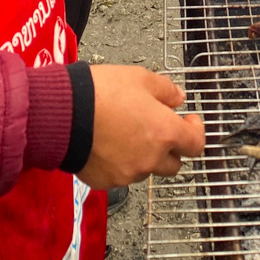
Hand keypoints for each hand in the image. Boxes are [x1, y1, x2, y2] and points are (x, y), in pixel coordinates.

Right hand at [79, 65, 204, 189]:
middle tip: (156, 129)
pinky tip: (106, 144)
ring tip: (123, 132)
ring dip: (142, 155)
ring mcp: (128, 173)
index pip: (196, 145)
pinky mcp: (106, 181)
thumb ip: (166, 90)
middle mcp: (151, 158)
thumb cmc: (99, 94)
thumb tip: (178, 98)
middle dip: (169, 148)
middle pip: (173, 164)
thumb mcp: (140, 78)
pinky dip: (118, 163)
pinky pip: (120, 175)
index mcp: (165, 132)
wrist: (62, 114)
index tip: (188, 122)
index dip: (195, 132)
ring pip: (145, 169)